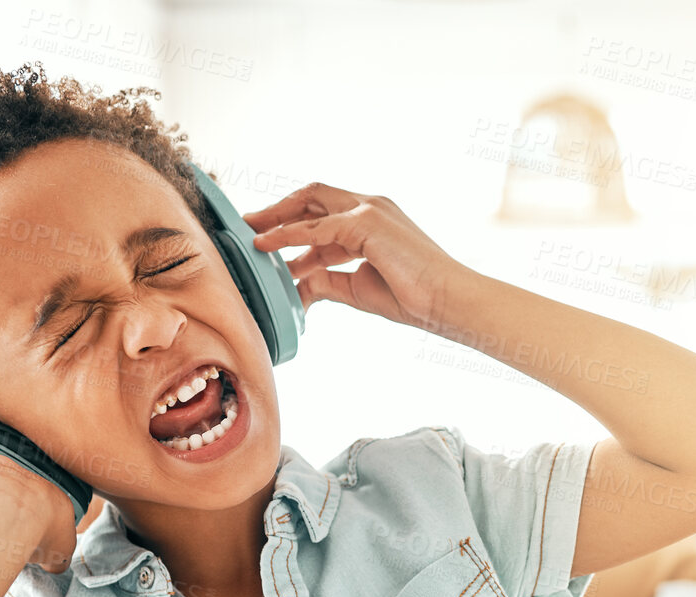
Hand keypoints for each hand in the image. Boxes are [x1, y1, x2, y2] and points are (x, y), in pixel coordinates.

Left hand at [242, 182, 472, 330]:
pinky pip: (317, 227)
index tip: (267, 243)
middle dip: (278, 210)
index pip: (323, 213)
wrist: (447, 301)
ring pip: (311, 204)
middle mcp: (370, 206)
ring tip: (249, 234)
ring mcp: (369, 210)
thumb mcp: (357, 288)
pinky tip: (266, 245)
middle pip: (312, 196)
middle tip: (248, 228)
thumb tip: (298, 286)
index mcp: (372, 220)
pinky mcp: (367, 223)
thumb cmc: (414, 297)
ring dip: (276, 218)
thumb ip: (327, 281)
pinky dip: (288, 235)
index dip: (292, 227)